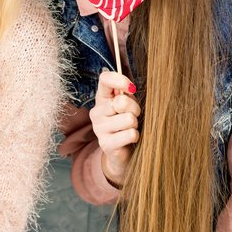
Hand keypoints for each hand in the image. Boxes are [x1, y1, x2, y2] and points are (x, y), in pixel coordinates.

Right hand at [89, 70, 139, 187]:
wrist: (124, 152)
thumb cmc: (128, 124)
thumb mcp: (129, 106)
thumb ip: (127, 94)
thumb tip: (129, 88)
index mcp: (102, 98)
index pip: (104, 79)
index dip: (119, 80)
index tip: (131, 88)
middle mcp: (96, 112)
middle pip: (122, 101)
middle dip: (135, 109)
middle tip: (133, 116)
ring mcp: (99, 128)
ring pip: (128, 119)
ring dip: (135, 125)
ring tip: (130, 128)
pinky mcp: (105, 144)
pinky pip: (130, 134)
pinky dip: (135, 136)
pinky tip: (129, 139)